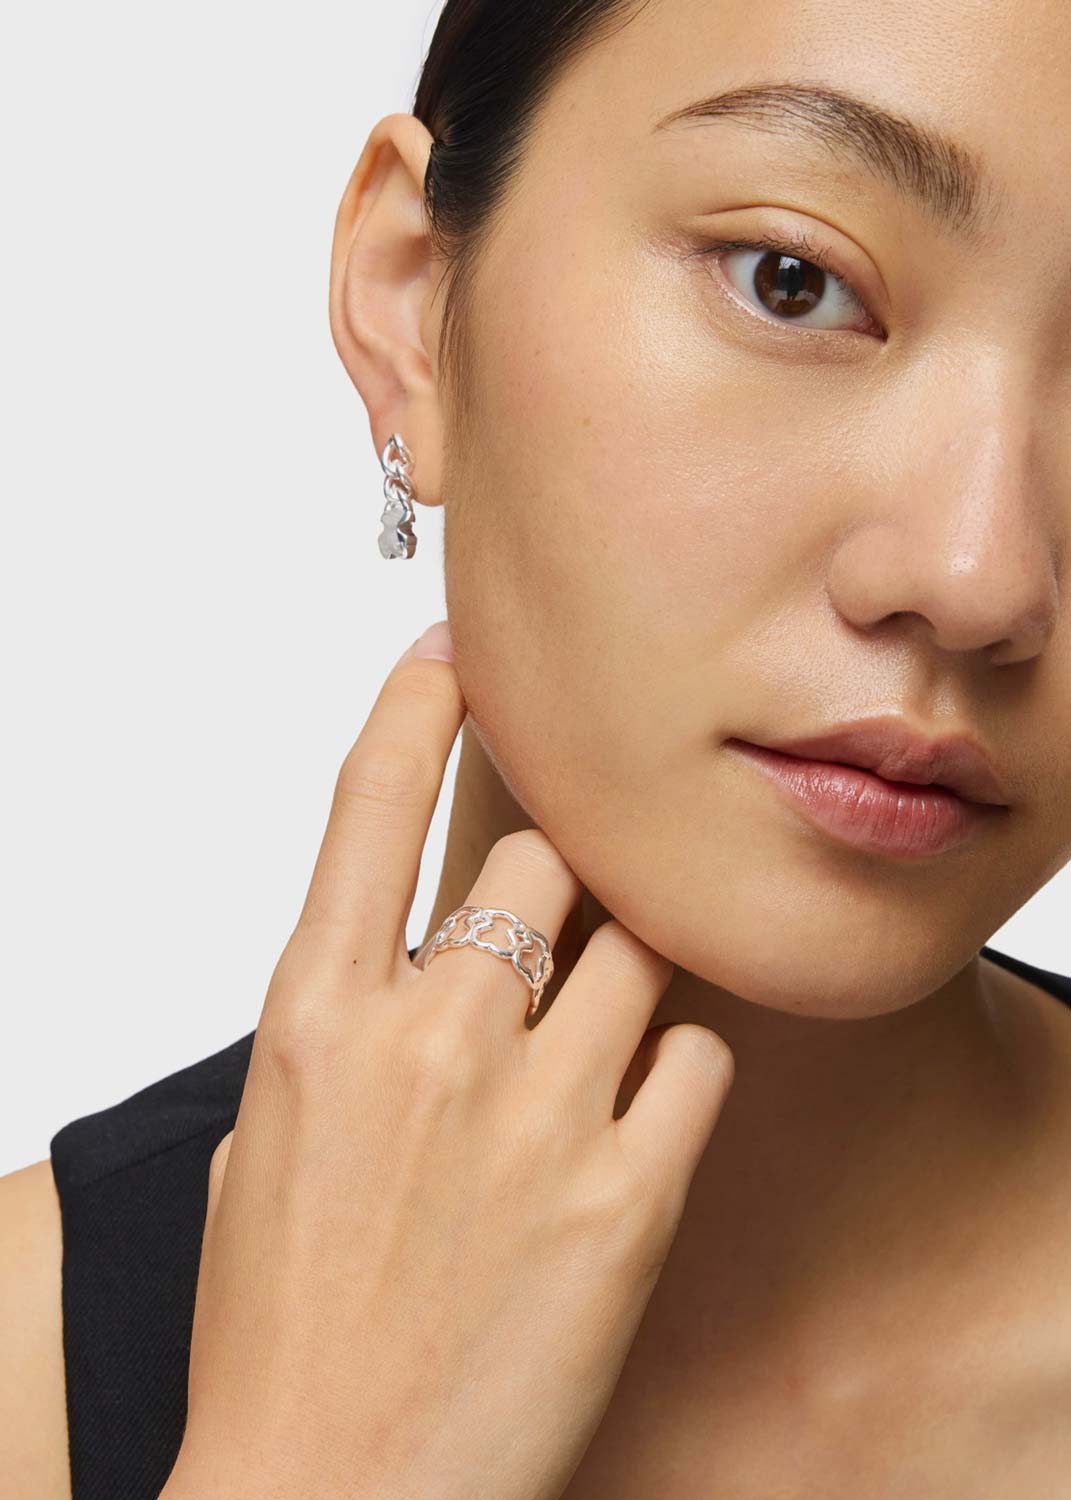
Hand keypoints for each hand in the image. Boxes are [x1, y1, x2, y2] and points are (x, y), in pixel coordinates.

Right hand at [165, 627, 734, 1499]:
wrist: (334, 1499)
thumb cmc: (282, 1331)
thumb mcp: (266, 1150)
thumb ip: (340, 1037)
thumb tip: (401, 970)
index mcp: (314, 1020)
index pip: (369, 806)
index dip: (416, 707)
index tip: (455, 653)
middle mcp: (427, 1039)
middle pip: (540, 860)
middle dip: (557, 881)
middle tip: (554, 933)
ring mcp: (532, 1110)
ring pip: (634, 947)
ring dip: (625, 972)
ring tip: (590, 1043)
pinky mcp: (626, 1192)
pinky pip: (696, 1058)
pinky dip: (677, 1071)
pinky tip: (635, 1120)